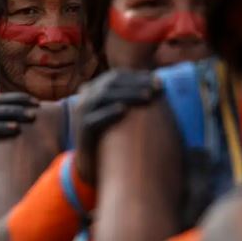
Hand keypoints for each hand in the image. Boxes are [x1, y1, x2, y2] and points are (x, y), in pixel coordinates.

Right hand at [74, 69, 160, 184]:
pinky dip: (109, 113)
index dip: (138, 77)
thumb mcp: (118, 113)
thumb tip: (158, 86)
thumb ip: (129, 98)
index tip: (159, 81)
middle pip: (111, 83)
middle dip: (136, 84)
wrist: (90, 164)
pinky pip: (94, 119)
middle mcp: (86, 98)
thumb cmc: (111, 135)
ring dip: (128, 94)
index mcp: (94, 89)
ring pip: (104, 97)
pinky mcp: (82, 130)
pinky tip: (124, 110)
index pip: (117, 76)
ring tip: (148, 97)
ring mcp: (82, 113)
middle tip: (158, 88)